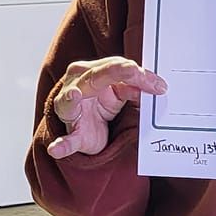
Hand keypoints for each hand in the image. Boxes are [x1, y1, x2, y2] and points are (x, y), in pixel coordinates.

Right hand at [49, 57, 165, 159]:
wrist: (87, 129)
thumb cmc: (100, 102)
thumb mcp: (120, 92)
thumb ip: (134, 87)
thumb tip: (154, 86)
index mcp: (89, 72)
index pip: (113, 67)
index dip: (136, 73)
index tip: (158, 84)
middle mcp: (75, 86)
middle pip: (95, 77)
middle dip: (116, 73)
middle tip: (133, 71)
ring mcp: (70, 111)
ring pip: (69, 103)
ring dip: (70, 100)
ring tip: (74, 96)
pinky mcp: (73, 134)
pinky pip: (66, 140)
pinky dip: (61, 145)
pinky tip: (57, 149)